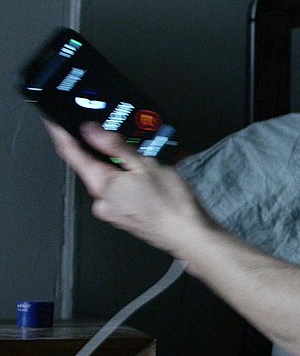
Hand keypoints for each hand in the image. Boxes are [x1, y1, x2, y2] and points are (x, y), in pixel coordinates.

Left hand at [45, 121, 213, 254]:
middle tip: (126, 141)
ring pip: (111, 180)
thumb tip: (91, 131)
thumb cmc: (172, 203)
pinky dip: (131, 183)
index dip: (61, 134)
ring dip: (123, 168)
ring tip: (150, 165)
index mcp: (102, 185)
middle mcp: (102, 201)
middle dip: (106, 152)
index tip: (55, 120)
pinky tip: (152, 182)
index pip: (72, 154)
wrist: (189, 234)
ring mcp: (113, 212)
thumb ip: (115, 147)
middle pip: (94, 166)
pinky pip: (121, 193)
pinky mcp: (125, 218)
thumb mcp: (146, 165)